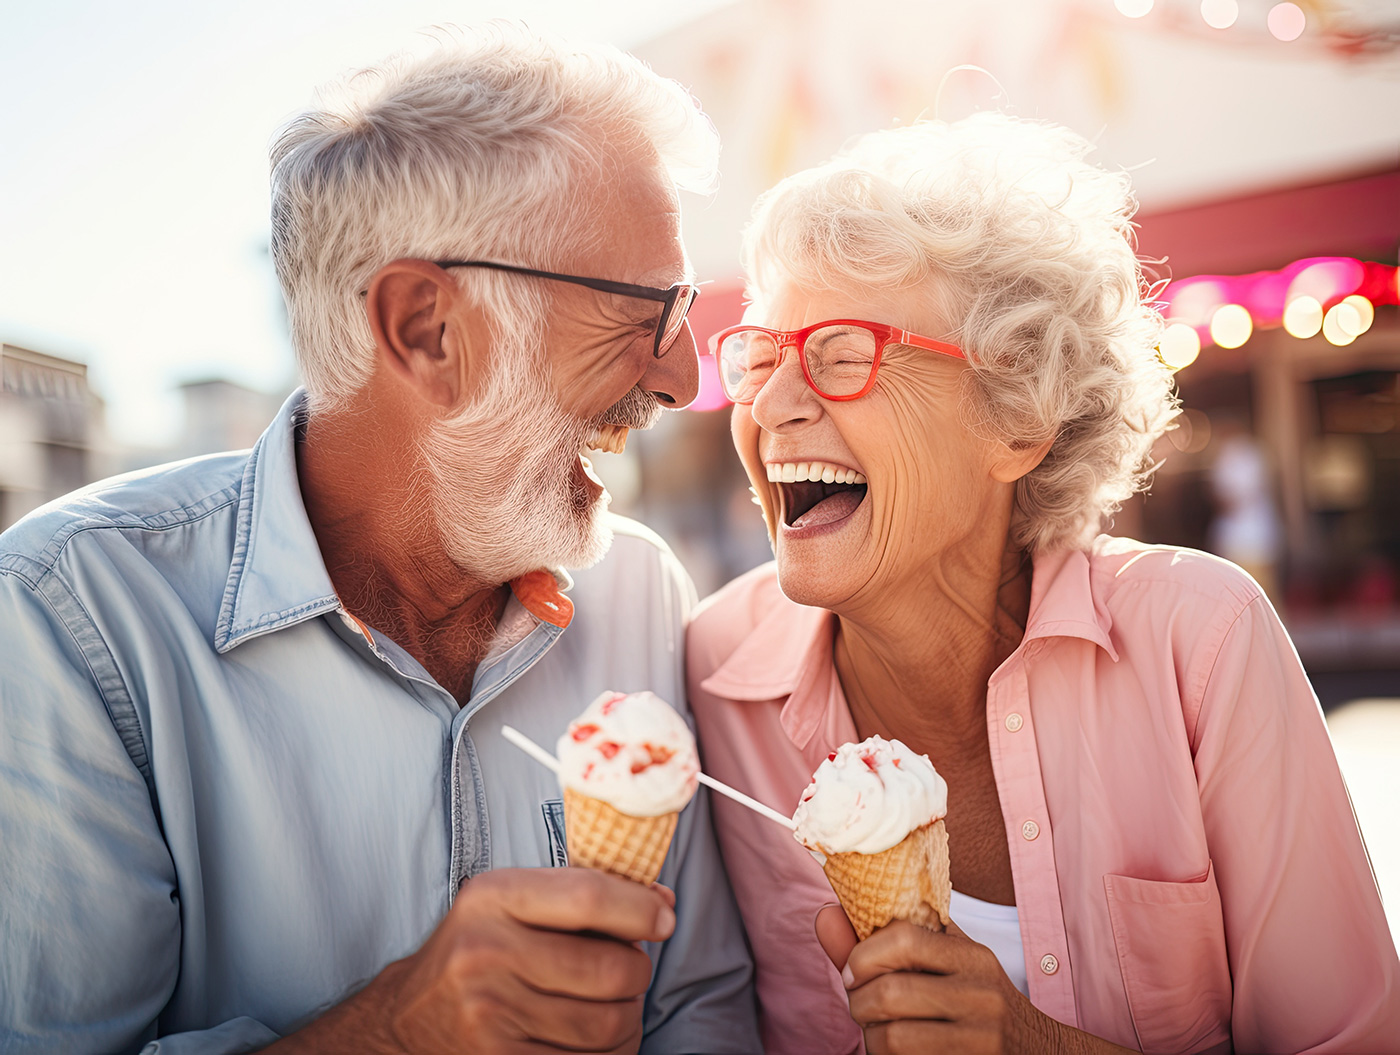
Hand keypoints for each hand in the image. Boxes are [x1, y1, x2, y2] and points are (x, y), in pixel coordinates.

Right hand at [266, 867, 675, 1053]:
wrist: (407, 1021)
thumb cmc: (476, 949)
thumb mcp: (511, 901)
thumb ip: (581, 893)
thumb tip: (662, 903)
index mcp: (493, 898)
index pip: (588, 896)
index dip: (641, 909)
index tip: (664, 917)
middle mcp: (486, 954)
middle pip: (609, 968)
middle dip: (636, 971)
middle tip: (627, 968)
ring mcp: (492, 1016)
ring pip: (608, 1024)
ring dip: (627, 1016)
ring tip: (610, 1003)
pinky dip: (607, 1052)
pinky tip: (591, 1035)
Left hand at [816, 906, 1061, 1053]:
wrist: (1038, 1053)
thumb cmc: (974, 1002)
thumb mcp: (944, 964)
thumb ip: (881, 943)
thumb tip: (824, 913)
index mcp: (972, 956)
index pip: (902, 937)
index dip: (861, 954)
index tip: (851, 971)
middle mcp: (982, 995)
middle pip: (889, 993)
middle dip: (858, 1003)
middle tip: (861, 1007)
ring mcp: (981, 1039)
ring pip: (893, 1037)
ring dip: (871, 1039)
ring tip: (878, 1034)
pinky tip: (897, 1053)